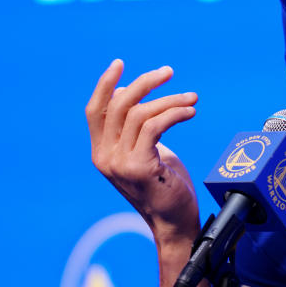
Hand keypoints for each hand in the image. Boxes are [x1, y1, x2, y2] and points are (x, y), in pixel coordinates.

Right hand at [86, 60, 200, 242]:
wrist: (174, 223)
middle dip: (144, 83)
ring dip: (170, 100)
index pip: (94, 110)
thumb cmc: (165, 187)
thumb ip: (134, 127)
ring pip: (140, 113)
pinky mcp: (139, 167)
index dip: (104, 84)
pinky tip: (190, 112)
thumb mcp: (145, 151)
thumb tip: (128, 92)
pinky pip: (155, 126)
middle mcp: (104, 157)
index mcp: (101, 152)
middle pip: (118, 105)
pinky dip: (175, 113)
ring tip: (191, 98)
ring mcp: (119, 163)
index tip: (120, 63)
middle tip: (168, 72)